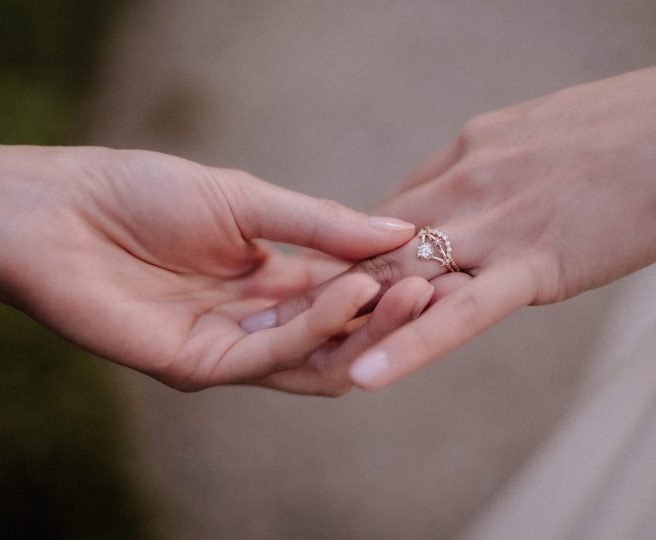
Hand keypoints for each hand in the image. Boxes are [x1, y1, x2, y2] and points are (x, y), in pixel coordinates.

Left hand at [0, 146, 416, 390]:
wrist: (64, 210)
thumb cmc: (146, 194)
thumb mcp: (249, 199)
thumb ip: (321, 224)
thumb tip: (400, 230)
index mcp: (275, 278)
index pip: (349, 289)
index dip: (392, 280)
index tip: (437, 260)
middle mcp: (261, 319)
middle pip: (342, 332)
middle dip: (391, 312)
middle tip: (434, 285)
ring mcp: (234, 347)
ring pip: (317, 356)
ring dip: (365, 326)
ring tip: (406, 289)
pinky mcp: (204, 366)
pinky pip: (272, 357)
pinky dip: (315, 328)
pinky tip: (348, 291)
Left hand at [256, 46, 655, 390]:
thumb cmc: (636, 132)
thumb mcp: (547, 139)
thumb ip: (504, 172)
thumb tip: (489, 201)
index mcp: (470, 151)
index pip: (397, 208)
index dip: (362, 248)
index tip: (333, 275)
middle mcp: (466, 185)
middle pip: (380, 243)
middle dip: (332, 283)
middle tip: (279, 315)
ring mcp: (494, 224)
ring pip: (404, 279)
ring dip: (348, 316)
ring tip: (290, 348)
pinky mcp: (532, 265)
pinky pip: (458, 315)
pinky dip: (409, 346)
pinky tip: (364, 374)